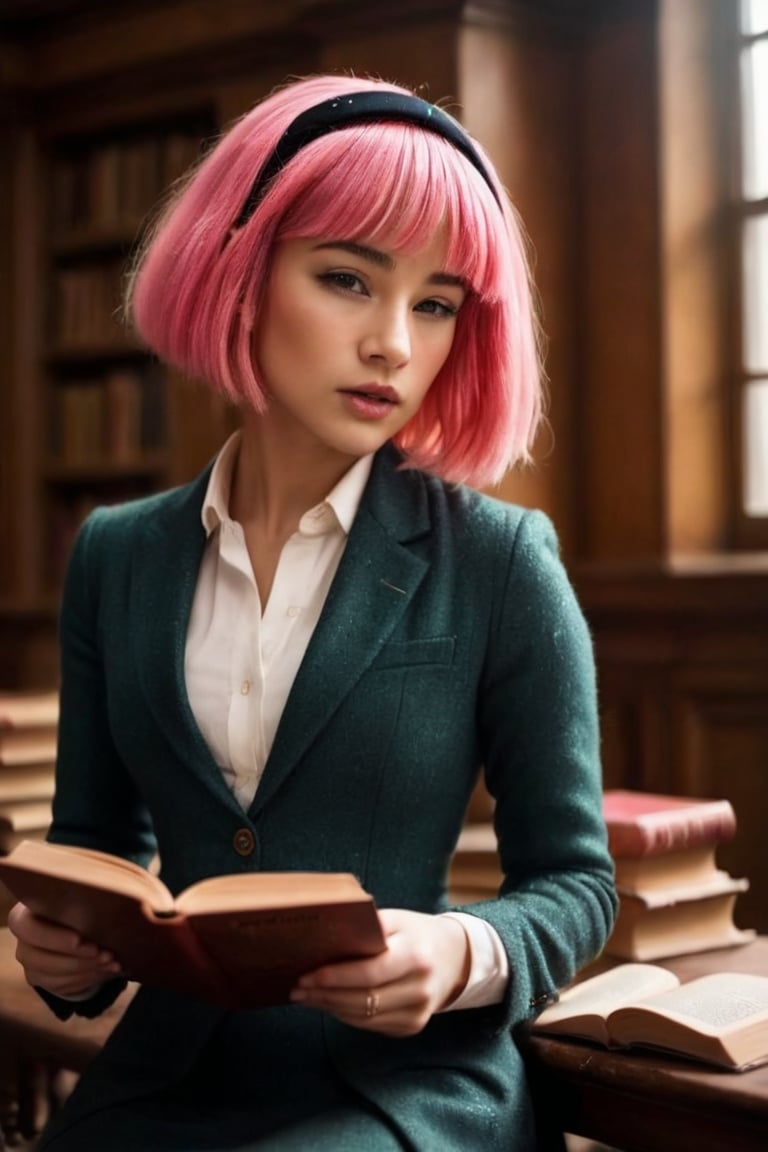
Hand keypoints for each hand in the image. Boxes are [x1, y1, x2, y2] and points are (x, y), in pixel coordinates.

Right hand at [7, 902, 121, 998]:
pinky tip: (108, 969)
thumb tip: (109, 898)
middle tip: (105, 954)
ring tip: (112, 961)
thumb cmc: (79, 904)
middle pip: (38, 958)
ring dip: (86, 970)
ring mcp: (31, 964)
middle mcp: (23, 942)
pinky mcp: (43, 980)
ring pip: (52, 976)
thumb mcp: (81, 896)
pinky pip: (63, 986)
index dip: (52, 937)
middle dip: (75, 959)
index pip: (26, 928)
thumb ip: (86, 897)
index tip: (79, 939)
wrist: (79, 926)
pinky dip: (89, 978)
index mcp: (25, 914)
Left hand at [289, 908, 470, 1035]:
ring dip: (331, 1008)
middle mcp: (420, 988)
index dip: (335, 977)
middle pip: (363, 999)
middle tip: (297, 989)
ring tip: (306, 997)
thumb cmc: (416, 933)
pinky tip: (329, 1004)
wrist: (455, 958)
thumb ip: (366, 928)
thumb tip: (325, 938)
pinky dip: (346, 1016)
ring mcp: (418, 1013)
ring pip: (364, 1017)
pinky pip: (371, 1025)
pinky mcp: (412, 1027)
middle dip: (325, 995)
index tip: (306, 976)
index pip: (370, 973)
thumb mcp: (396, 920)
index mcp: (416, 956)